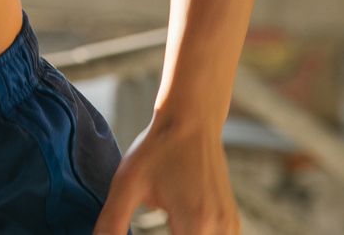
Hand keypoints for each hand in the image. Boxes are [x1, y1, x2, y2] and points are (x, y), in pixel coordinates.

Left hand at [91, 114, 238, 234]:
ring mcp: (230, 225)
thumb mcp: (127, 184)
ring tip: (165, 231)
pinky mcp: (232, 221)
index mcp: (196, 222)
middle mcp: (220, 228)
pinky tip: (179, 233)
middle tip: (155, 229)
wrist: (192, 119)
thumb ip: (112, 222)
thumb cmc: (158, 148)